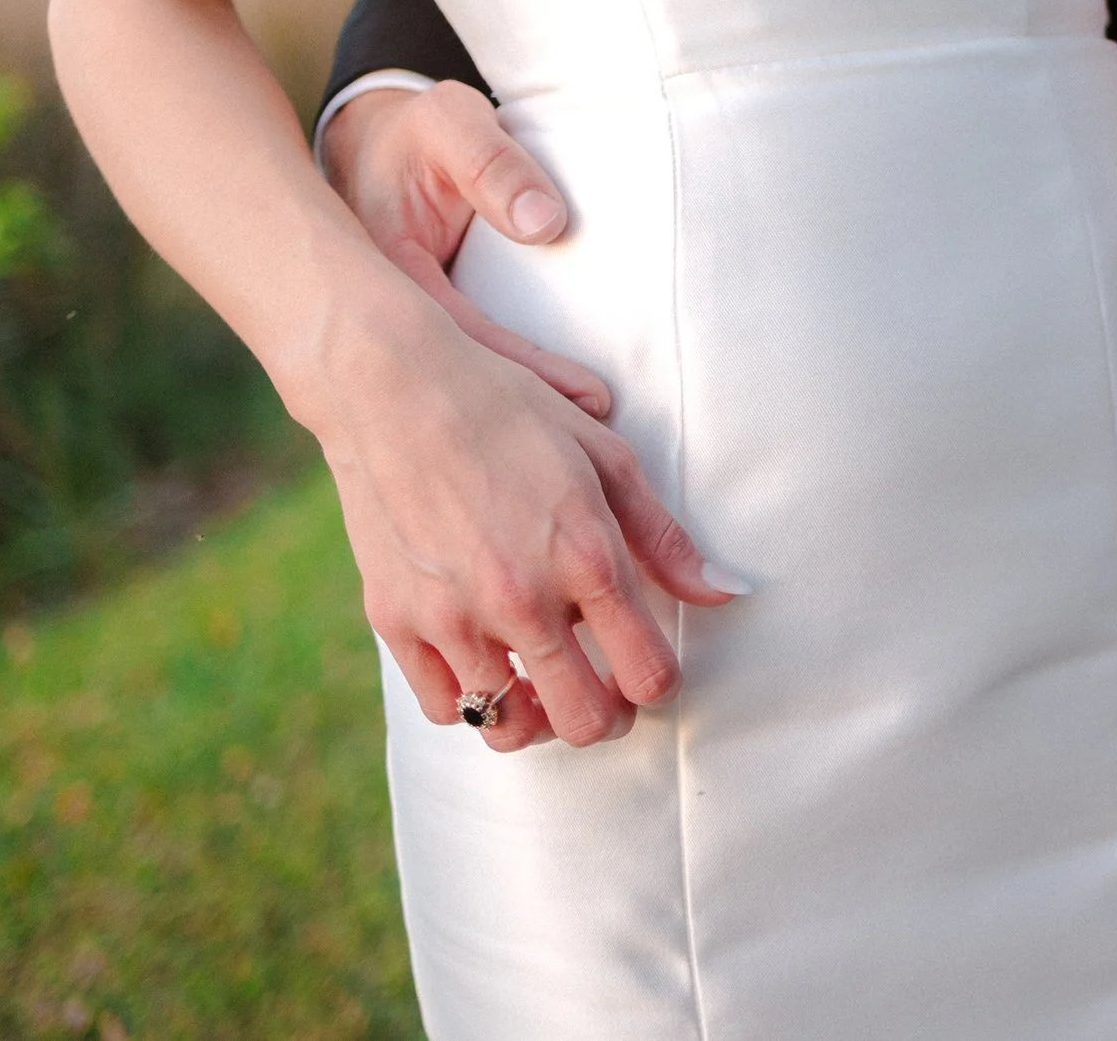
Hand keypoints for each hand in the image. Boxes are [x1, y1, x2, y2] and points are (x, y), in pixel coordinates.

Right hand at [315, 295, 738, 752]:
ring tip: (544, 687)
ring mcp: (454, 616)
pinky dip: (471, 701)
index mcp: (586, 557)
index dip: (659, 685)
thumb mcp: (605, 458)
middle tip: (603, 693)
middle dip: (606, 718)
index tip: (651, 673)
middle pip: (584, 722)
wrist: (393, 387)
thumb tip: (723, 594)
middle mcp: (522, 598)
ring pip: (510, 728)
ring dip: (537, 717)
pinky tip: (486, 666)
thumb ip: (664, 538)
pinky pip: (445, 707)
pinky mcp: (396, 620)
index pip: (648, 672)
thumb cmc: (510, 414)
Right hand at [321, 80, 610, 417]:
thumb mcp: (451, 125)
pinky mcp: (417, 336)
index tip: (590, 398)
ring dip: (521, 422)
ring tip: (592, 450)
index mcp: (383, 266)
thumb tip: (545, 221)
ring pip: (460, 390)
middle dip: (530, 418)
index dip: (528, 371)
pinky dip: (507, 407)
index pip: (463, 333)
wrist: (379, 143)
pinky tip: (554, 434)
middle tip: (602, 444)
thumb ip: (492, 162)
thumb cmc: (420, 132)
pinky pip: (463, 377)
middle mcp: (387, 311)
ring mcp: (399, 330)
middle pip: (460, 383)